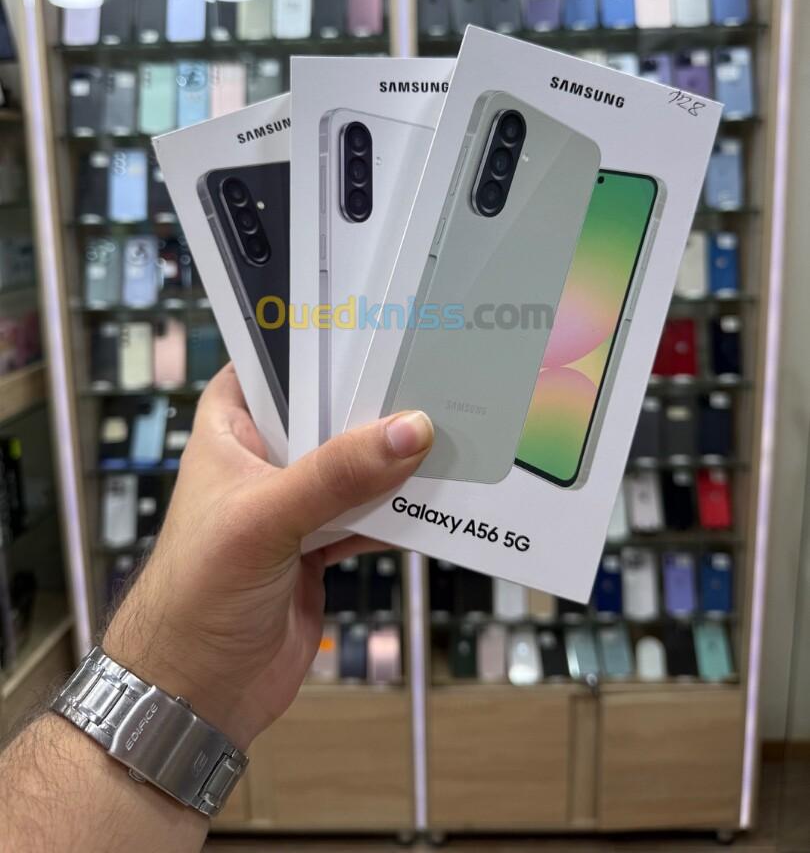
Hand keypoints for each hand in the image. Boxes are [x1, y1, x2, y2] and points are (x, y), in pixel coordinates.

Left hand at [102, 364, 432, 750]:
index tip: (381, 322)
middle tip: (435, 375)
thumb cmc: (195, 596)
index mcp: (230, 431)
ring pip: (354, 465)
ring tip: (451, 430)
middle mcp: (262, 459)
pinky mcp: (318, 546)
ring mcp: (293, 504)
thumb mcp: (262, 520)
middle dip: (375, 403)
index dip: (320, 341)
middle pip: (327, 413)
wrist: (196, 695)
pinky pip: (369, 515)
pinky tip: (437, 499)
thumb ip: (334, 475)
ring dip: (394, 459)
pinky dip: (400, 510)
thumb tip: (408, 430)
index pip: (273, 363)